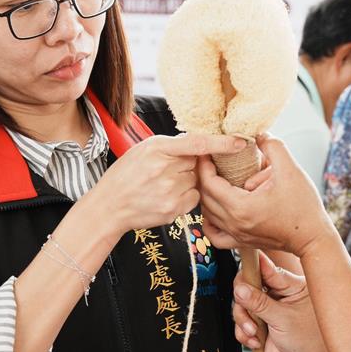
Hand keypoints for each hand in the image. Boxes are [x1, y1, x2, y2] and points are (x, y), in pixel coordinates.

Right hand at [89, 132, 245, 239]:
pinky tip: (167, 196)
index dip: (222, 143)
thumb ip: (172, 146)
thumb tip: (201, 144)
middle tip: (168, 171)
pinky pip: (194, 198)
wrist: (109, 206)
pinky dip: (186, 196)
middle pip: (197, 163)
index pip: (197, 143)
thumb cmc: (126, 175)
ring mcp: (170, 191)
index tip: (241, 142)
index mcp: (157, 148)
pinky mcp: (173, 209)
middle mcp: (164, 169)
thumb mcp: (144, 150)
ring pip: (197, 181)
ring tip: (163, 185)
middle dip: (189, 166)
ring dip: (187, 181)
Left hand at [198, 134, 333, 256]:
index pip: (209, 183)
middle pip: (204, 198)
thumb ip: (273, 147)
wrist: (313, 238)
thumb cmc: (304, 207)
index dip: (204, 165)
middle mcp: (234, 223)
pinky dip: (211, 222)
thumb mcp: (291, 170)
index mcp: (241, 206)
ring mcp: (237, 235)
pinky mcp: (242, 242)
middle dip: (203, 177)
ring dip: (207, 196)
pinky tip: (218, 210)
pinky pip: (215, 235)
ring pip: (207, 215)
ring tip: (215, 179)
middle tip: (209, 161)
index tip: (207, 152)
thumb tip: (259, 133)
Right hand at [233, 252, 329, 351]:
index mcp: (291, 285)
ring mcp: (268, 308)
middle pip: (248, 285)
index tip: (242, 275)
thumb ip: (260, 303)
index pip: (267, 269)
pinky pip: (241, 322)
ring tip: (254, 332)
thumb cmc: (309, 342)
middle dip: (244, 302)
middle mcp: (279, 294)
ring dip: (244, 321)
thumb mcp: (283, 319)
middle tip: (248, 312)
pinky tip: (256, 340)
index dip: (252, 270)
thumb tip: (241, 288)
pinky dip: (244, 332)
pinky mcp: (260, 323)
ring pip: (242, 304)